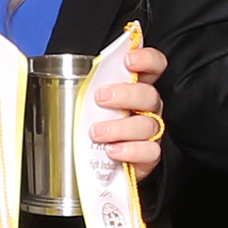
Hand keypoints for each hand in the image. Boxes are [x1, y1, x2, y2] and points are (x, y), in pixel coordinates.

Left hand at [87, 44, 167, 178]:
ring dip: (121, 127)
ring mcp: (150, 133)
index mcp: (136, 88)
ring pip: (148, 124)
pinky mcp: (149, 156)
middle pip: (149, 95)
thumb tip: (74, 71)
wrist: (95, 167)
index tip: (129, 60)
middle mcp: (147, 108)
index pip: (154, 67)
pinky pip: (150, 151)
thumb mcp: (88, 104)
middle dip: (126, 94)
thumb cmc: (93, 128)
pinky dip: (131, 150)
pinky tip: (113, 150)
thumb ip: (89, 87)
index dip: (147, 60)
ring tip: (97, 132)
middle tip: (101, 98)